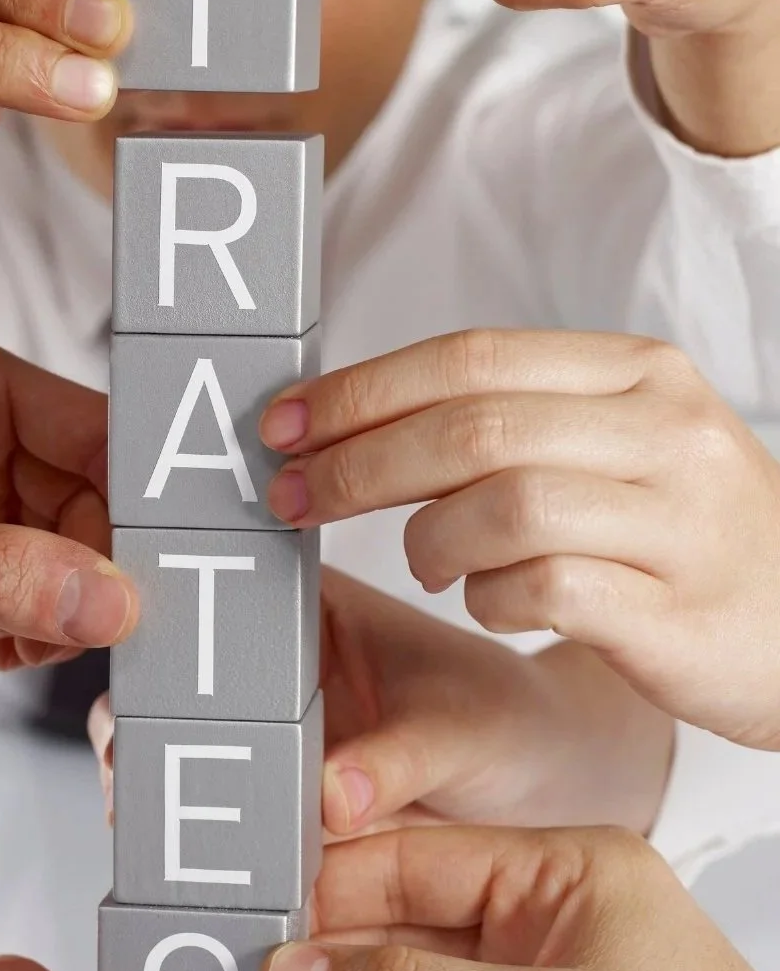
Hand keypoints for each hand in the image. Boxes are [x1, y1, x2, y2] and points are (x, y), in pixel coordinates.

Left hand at [0, 324, 137, 681]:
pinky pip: (26, 570)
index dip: (133, 498)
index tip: (162, 567)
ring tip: (29, 644)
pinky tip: (1, 643)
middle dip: (93, 567)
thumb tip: (108, 598)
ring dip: (61, 600)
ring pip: (63, 540)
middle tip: (88, 630)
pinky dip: (29, 613)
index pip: (91, 428)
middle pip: (88, 492)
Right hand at [87, 568, 672, 838]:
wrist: (553, 783)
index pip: (214, 606)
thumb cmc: (513, 723)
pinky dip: (210, 855)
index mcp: (309, 608)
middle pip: (176, 692)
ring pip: (186, 765)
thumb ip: (399, 758)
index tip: (147, 692)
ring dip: (170, 803)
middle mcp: (273, 671)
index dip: (169, 643)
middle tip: (134, 783)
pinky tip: (201, 886)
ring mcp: (267, 743)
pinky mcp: (277, 810)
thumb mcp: (463, 731)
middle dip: (147, 736)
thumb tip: (333, 796)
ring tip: (164, 844)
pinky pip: (225, 827)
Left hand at [262, 329, 779, 747]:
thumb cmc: (686, 534)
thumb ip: (514, 417)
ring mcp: (679, 521)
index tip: (283, 425)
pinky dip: (493, 598)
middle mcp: (666, 431)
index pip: (470, 357)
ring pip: (504, 505)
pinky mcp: (678, 613)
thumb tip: (355, 418)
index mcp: (638, 372)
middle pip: (473, 427)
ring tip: (426, 561)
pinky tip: (493, 600)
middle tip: (292, 498)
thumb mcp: (624, 442)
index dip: (360, 390)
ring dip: (429, 539)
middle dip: (358, 464)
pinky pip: (547, 590)